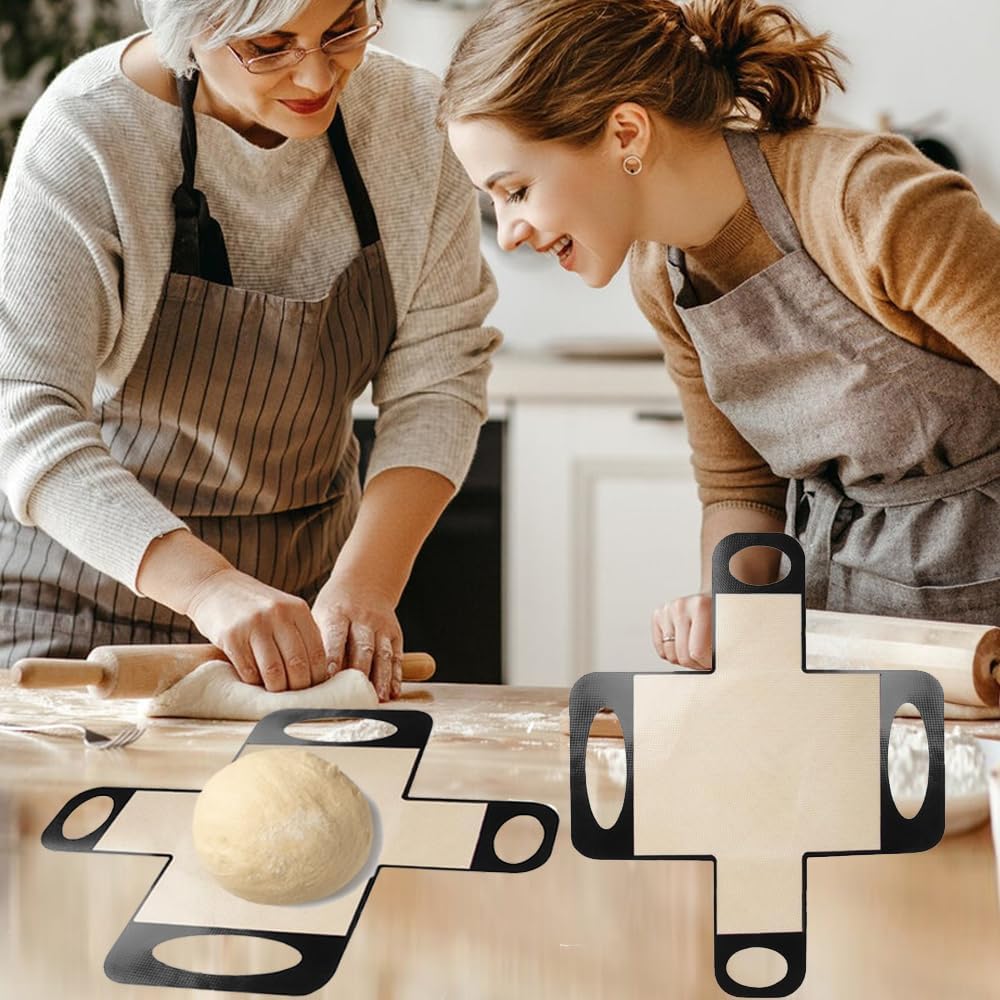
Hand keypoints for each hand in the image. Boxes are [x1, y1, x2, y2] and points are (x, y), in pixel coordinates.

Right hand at [184, 567, 327, 690]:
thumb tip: (318, 672)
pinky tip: (255, 683)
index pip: (317, 651)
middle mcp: (278, 615)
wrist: (214, 585)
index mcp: (297, 609)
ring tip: (276, 694)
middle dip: (299, 687)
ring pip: (274, 672)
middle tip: (295, 697)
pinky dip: (254, 683)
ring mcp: (254, 625)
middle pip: (297, 664)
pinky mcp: (231, 636)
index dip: (318, 676)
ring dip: (276, 689)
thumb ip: (299, 632)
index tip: (314, 689)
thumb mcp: (283, 609)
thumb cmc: (253, 605)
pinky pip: (248, 671)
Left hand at [311, 578, 402, 701]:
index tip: (330, 677)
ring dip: (382, 678)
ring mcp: (381, 626)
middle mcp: (362, 619)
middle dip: (360, 672)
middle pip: (363, 647)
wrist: (365, 584)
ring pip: (382, 653)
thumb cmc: (336, 607)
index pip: (336, 636)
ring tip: (378, 698)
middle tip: (355, 695)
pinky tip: (393, 692)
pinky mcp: (395, 633)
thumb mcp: (321, 614)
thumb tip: (305, 676)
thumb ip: (317, 642)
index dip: (334, 656)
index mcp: (338, 613)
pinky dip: (395, 675)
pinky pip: (396, 656)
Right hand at [651, 593, 712, 668]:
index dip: (705, 663)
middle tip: (704, 661)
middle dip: (695, 664)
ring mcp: (667, 610)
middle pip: (682, 656)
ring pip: (670, 655)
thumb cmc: (718, 617)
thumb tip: (712, 669)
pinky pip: (661, 650)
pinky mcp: (657, 616)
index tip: (711, 663)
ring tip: (694, 652)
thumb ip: (719, 647)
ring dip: (683, 660)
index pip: (697, 652)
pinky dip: (671, 654)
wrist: (709, 599)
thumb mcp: (724, 629)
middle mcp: (680, 606)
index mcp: (700, 607)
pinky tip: (683, 645)